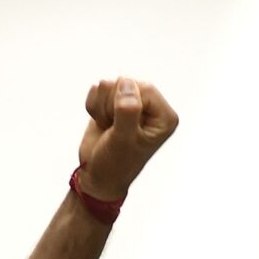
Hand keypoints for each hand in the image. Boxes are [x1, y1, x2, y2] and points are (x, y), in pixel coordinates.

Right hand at [76, 77, 179, 201]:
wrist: (98, 176)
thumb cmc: (115, 164)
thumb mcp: (123, 140)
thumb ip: (128, 111)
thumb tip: (127, 85)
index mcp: (164, 117)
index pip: (145, 88)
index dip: (126, 103)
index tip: (121, 126)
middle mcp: (151, 107)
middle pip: (126, 82)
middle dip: (111, 105)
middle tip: (113, 129)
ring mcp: (132, 103)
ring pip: (109, 84)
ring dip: (101, 107)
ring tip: (108, 128)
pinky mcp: (114, 102)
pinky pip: (98, 89)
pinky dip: (94, 106)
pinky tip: (101, 123)